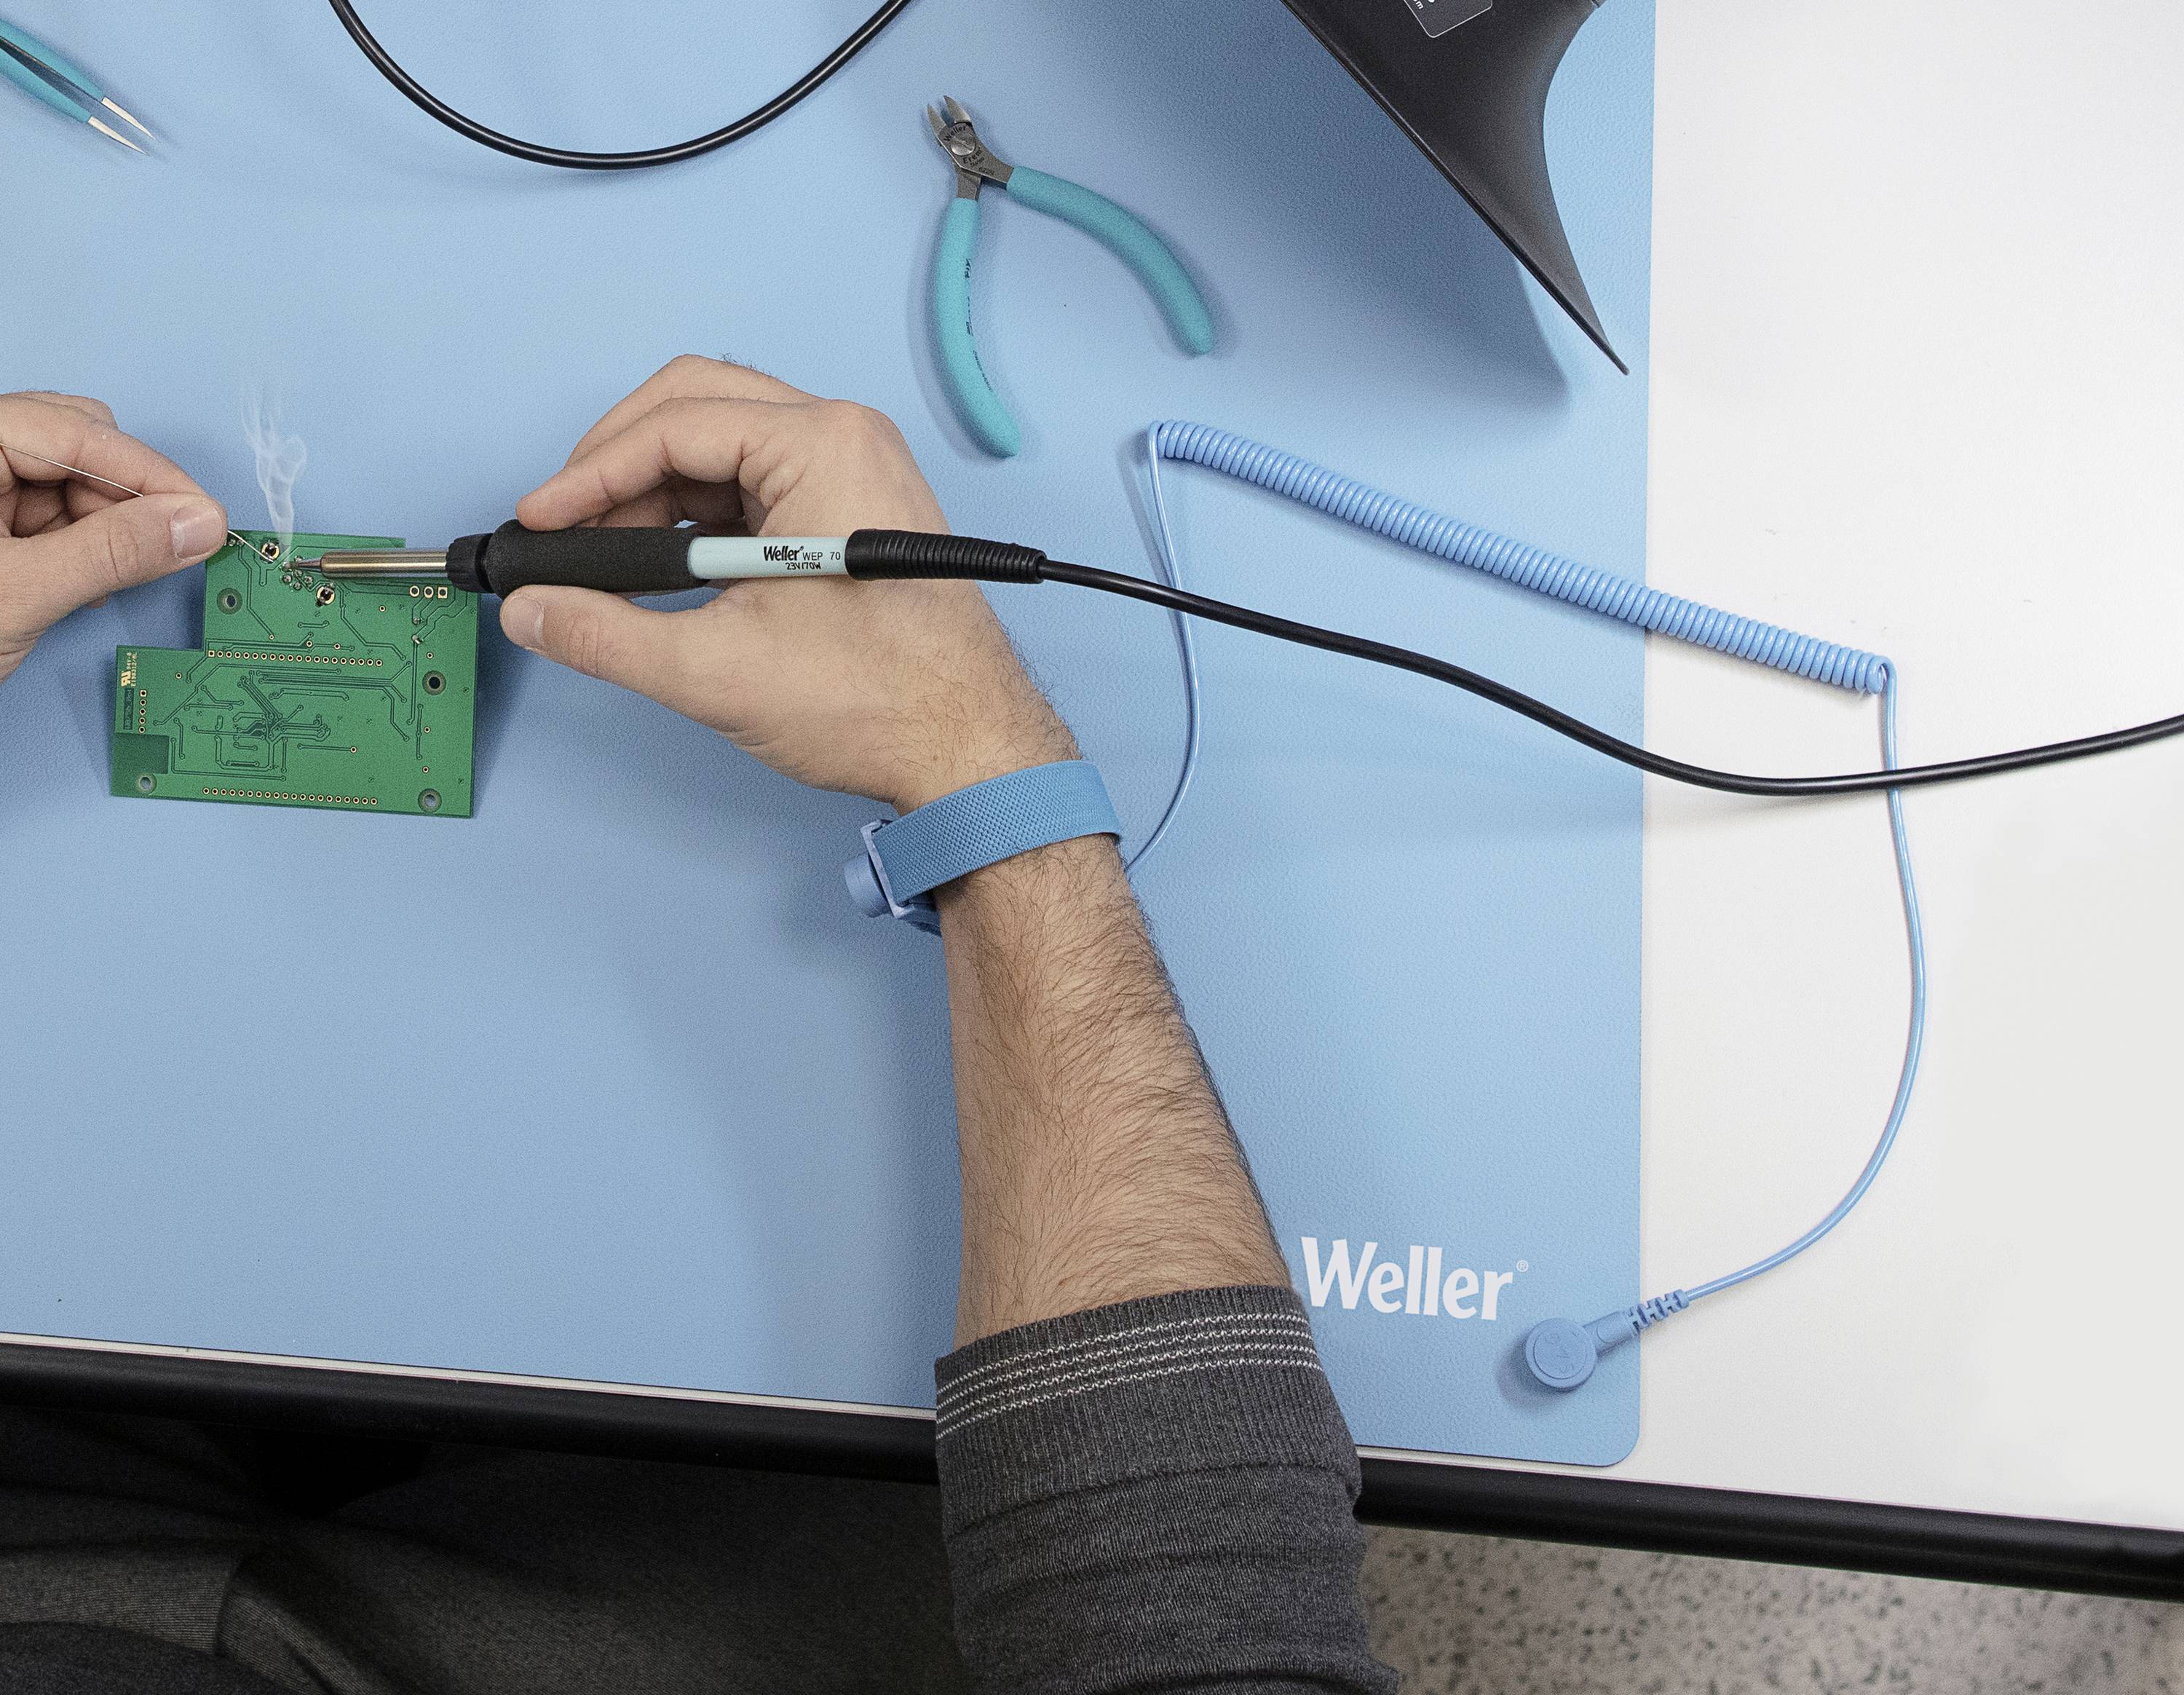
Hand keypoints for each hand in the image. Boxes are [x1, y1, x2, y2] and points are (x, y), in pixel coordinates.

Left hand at [0, 394, 227, 687]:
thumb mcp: (20, 593)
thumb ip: (114, 552)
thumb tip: (196, 523)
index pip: (75, 430)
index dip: (149, 473)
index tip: (204, 517)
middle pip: (74, 442)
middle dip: (121, 498)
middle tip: (155, 552)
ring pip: (66, 480)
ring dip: (100, 528)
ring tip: (92, 583)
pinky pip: (46, 511)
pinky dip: (76, 545)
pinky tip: (76, 584)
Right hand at [502, 357, 1075, 811]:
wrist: (969, 749)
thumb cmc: (882, 702)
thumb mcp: (716, 671)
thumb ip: (606, 635)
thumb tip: (534, 613)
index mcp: (824, 446)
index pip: (674, 424)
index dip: (590, 474)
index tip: (541, 522)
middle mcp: (845, 436)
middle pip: (696, 405)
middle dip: (618, 464)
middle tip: (568, 527)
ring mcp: (854, 468)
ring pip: (722, 442)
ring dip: (655, 492)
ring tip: (610, 561)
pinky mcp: (851, 508)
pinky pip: (755, 482)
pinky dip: (697, 516)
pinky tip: (663, 567)